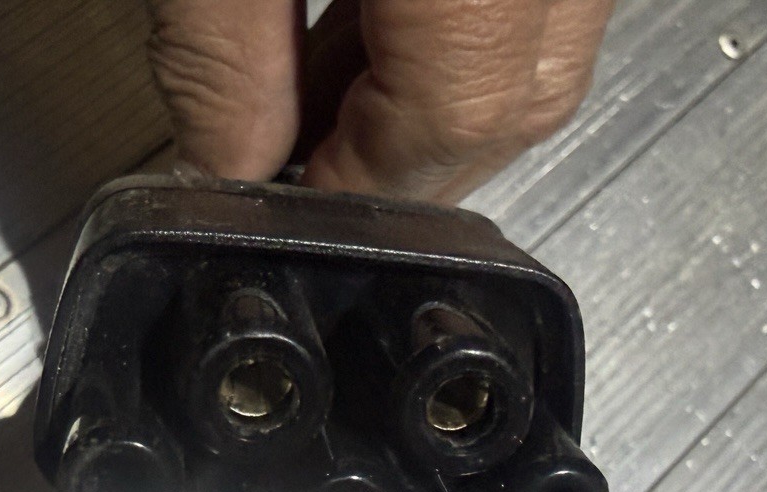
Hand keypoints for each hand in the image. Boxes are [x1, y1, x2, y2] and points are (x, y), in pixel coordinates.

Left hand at [146, 0, 613, 203]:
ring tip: (320, 78)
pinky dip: (460, 22)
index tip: (279, 197)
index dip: (358, 183)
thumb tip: (223, 165)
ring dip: (433, 85)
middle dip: (403, 153)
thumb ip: (219, 54)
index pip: (457, 120)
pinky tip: (372, 12)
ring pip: (548, 45)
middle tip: (300, 154)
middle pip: (523, 100)